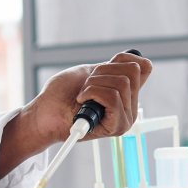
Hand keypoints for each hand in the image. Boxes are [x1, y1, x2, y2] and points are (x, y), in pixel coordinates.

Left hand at [0, 51, 151, 177]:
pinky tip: (82, 102)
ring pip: (121, 84)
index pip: (144, 67)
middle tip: (86, 86)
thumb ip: (113, 68)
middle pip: (132, 72)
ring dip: (93, 84)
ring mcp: (125, 118)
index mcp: (126, 93)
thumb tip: (137, 61)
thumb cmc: (62, 94)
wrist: (44, 113)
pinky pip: (113, 97)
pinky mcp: (117, 127)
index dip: (121, 60)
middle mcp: (130, 106)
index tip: (100, 69)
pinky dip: (92, 93)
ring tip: (82, 96)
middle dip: (102, 72)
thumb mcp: (90, 72)